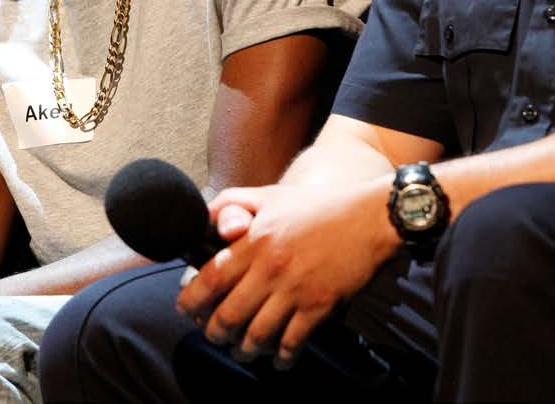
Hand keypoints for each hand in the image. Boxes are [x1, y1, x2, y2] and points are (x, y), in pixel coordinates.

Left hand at [176, 178, 397, 368]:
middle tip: (212, 335)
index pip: (211, 278)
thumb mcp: (269, 195)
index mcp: (254, 240)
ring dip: (243, 350)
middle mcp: (270, 267)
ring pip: (257, 334)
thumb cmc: (316, 205)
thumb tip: (204, 221)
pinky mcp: (319, 305)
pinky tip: (277, 359)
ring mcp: (295, 289)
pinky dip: (280, 356)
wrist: (369, 216)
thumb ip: (231, 203)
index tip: (185, 309)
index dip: (191, 300)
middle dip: (214, 333)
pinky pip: (291, 341)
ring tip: (240, 351)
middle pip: (228, 315)